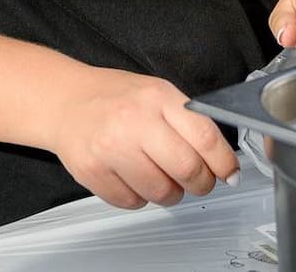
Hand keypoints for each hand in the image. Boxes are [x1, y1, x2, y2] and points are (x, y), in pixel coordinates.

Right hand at [48, 65, 239, 208]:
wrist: (66, 101)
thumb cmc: (116, 98)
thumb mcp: (157, 93)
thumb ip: (189, 120)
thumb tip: (220, 158)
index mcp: (157, 98)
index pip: (204, 136)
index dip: (223, 162)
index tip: (230, 173)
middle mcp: (134, 122)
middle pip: (187, 169)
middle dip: (201, 183)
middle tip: (200, 182)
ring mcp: (111, 149)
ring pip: (161, 192)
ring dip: (172, 193)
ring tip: (163, 178)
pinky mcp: (92, 172)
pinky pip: (133, 202)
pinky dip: (141, 197)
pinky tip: (136, 178)